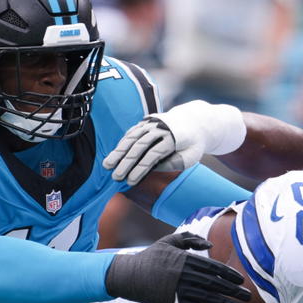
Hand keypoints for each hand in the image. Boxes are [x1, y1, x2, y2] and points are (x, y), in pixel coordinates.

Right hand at [102, 101, 246, 185]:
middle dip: (126, 162)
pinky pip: (132, 132)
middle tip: (115, 176)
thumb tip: (154, 168)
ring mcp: (152, 123)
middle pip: (139, 146)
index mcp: (173, 138)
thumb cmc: (193, 144)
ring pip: (132, 137)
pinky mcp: (146, 121)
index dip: (140, 169)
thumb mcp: (191, 156)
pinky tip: (114, 154)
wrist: (195, 121)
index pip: (153, 155)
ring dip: (118, 151)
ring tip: (107, 165)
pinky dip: (122, 142)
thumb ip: (174, 163)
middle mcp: (160, 128)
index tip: (130, 181)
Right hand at [105, 231, 250, 302]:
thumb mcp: (168, 241)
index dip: (229, 274)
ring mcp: (178, 290)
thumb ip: (190, 240)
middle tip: (248, 296)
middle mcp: (183, 274)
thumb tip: (210, 245)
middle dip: (234, 291)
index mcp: (184, 259)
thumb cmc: (150, 257)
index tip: (242, 280)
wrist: (128, 276)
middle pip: (215, 284)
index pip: (213, 267)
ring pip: (208, 298)